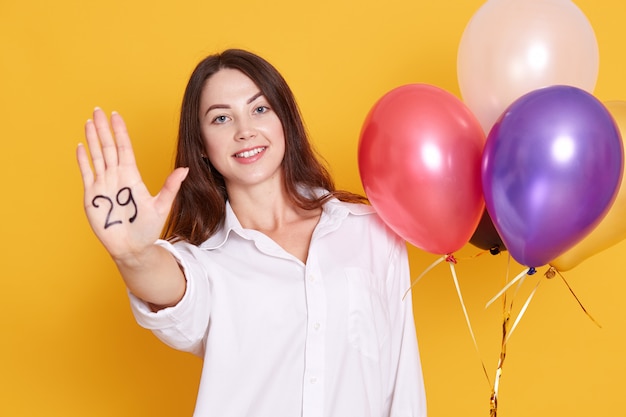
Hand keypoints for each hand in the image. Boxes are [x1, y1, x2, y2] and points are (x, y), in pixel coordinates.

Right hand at [76, 108, 187, 263]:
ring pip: (97, 156)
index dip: (120, 132)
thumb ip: (170, 187)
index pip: (124, 148)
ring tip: (89, 122)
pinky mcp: (92, 196)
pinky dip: (83, 160)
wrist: (132, 248)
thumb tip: (185, 170)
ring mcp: (103, 185)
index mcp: (132, 177)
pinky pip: (87, 174)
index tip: (116, 116)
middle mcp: (117, 177)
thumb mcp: (161, 206)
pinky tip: (80, 146)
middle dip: (103, 129)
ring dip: (92, 139)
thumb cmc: (147, 229)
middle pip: (109, 147)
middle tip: (98, 110)